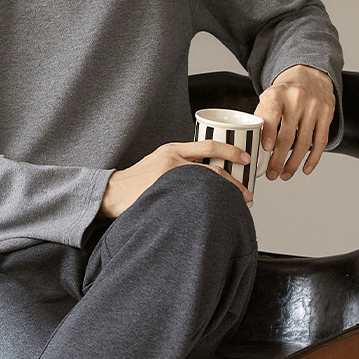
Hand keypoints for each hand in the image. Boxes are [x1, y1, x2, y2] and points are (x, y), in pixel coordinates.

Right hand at [100, 140, 252, 218]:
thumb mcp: (158, 161)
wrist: (111, 192)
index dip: (231, 151)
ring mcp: (169, 179)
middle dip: (234, 183)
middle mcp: (173, 161)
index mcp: (172, 150)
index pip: (209, 146)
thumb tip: (207, 174)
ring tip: (237, 205)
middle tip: (247, 192)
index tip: (246, 159)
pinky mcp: (164, 195)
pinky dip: (208, 206)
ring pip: (206, 186)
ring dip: (225, 196)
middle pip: (213, 170)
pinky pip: (192, 200)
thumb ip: (180, 163)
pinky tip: (216, 213)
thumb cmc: (136, 181)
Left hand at [254, 64, 335, 180]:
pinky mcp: (327, 114)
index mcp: (277, 94)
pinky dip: (313, 158)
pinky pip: (321, 141)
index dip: (268, 133)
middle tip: (271, 173)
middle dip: (278, 159)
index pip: (271, 114)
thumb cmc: (284, 92)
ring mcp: (314, 107)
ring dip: (293, 163)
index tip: (265, 149)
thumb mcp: (268, 98)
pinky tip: (305, 169)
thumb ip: (262, 118)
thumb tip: (255, 147)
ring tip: (285, 174)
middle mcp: (297, 99)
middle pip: (287, 136)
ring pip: (304, 142)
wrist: (309, 74)